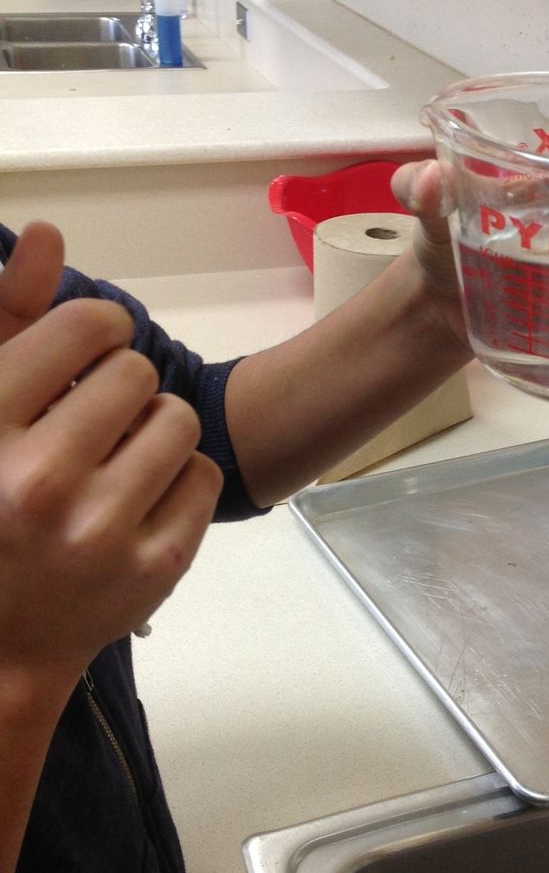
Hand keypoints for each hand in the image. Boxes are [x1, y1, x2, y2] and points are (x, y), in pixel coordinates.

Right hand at [0, 224, 221, 695]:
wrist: (2, 640)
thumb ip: (10, 318)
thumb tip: (49, 232)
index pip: (84, 326)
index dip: (97, 329)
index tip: (90, 349)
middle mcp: (35, 483)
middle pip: (138, 371)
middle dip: (122, 387)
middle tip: (94, 424)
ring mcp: (99, 533)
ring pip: (179, 420)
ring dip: (154, 429)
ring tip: (117, 460)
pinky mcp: (154, 568)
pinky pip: (204, 475)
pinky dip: (178, 480)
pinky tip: (138, 502)